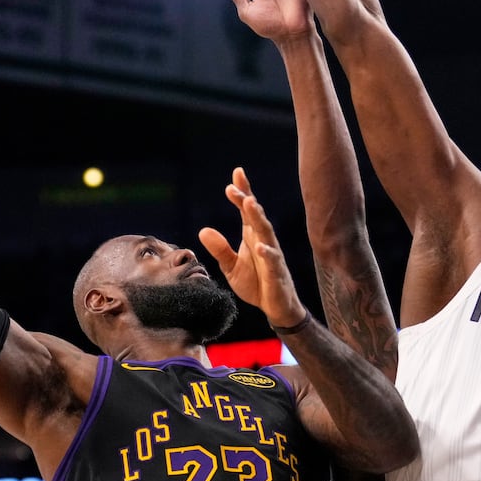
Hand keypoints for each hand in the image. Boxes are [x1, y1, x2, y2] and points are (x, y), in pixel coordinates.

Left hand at [198, 167, 306, 328]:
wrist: (276, 307)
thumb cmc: (256, 283)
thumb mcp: (231, 267)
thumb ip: (219, 249)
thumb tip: (203, 230)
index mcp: (252, 237)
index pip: (247, 211)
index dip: (243, 192)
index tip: (237, 173)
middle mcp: (264, 241)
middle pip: (255, 217)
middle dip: (246, 201)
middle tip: (233, 187)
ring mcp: (272, 256)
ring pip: (266, 233)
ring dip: (258, 218)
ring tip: (249, 203)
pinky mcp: (276, 274)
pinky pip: (273, 261)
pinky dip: (267, 253)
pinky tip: (260, 246)